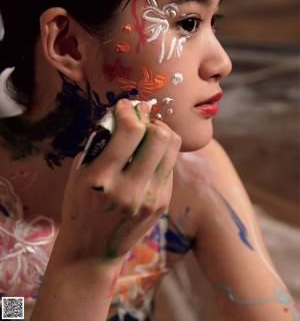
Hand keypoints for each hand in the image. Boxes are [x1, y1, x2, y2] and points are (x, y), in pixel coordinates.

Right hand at [58, 98, 181, 263]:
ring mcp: (152, 198)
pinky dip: (160, 153)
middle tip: (141, 118)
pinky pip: (169, 164)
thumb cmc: (80, 208)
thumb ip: (101, 144)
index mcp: (102, 179)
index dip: (129, 110)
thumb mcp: (79, 174)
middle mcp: (131, 189)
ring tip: (148, 133)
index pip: (130, 131)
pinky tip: (148, 156)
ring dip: (161, 132)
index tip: (124, 105)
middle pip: (160, 136)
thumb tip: (124, 115)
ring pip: (172, 147)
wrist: (92, 251)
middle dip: (150, 119)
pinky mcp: (163, 203)